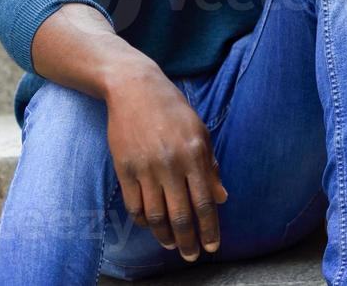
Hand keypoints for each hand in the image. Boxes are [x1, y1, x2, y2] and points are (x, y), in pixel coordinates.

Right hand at [106, 66, 227, 261]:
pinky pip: (135, 205)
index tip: (213, 246)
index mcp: (195, 154)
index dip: (210, 228)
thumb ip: (211, 166)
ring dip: (165, 235)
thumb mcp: (201, 132)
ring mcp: (146, 168)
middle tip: (192, 256)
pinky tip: (153, 227)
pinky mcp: (124, 169)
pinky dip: (144, 221)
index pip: (205, 202)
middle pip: (181, 214)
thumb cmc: (174, 110)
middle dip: (189, 240)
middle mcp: (171, 164)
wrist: (136, 90)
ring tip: (173, 246)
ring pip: (156, 215)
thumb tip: (223, 198)